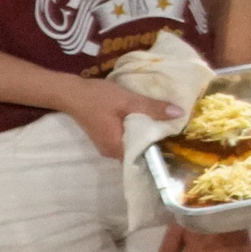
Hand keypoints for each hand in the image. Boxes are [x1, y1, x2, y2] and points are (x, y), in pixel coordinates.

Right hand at [61, 77, 183, 159]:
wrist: (70, 92)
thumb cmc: (98, 98)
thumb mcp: (128, 101)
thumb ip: (152, 108)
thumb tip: (179, 114)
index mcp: (116, 148)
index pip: (143, 159)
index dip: (161, 152)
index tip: (178, 145)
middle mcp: (111, 152)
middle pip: (139, 152)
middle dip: (156, 143)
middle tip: (178, 134)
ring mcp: (107, 144)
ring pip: (133, 144)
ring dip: (147, 135)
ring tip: (167, 127)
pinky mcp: (106, 136)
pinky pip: (126, 138)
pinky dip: (137, 131)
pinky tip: (148, 121)